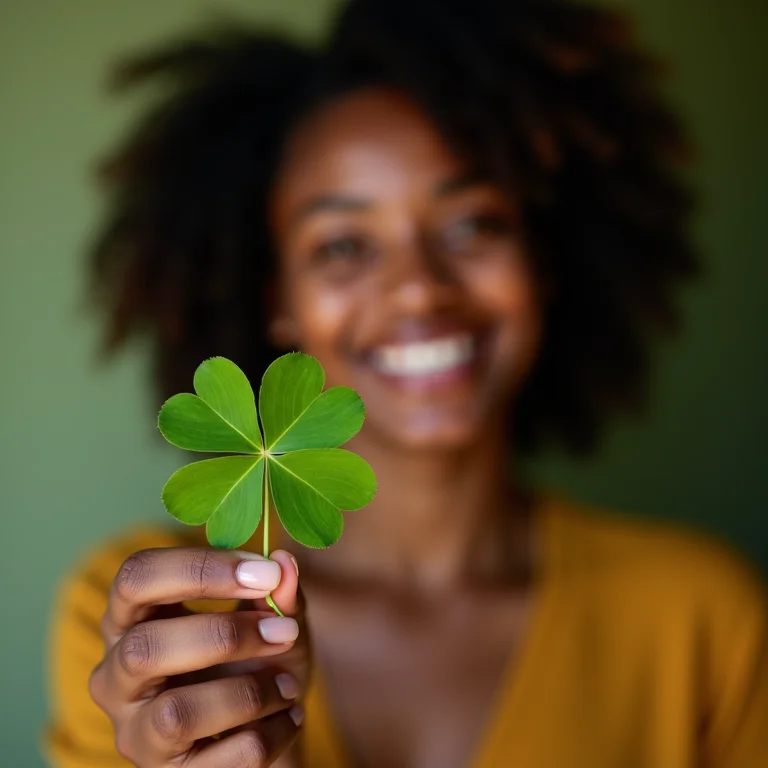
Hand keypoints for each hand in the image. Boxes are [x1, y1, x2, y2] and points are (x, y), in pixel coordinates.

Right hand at [89, 546, 308, 766]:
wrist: (261, 731)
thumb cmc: (254, 660)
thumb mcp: (272, 619)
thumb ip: (277, 591)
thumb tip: (284, 563)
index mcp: (133, 617)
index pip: (137, 577)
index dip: (199, 568)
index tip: (265, 572)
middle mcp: (116, 674)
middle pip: (144, 647)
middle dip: (226, 635)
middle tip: (285, 632)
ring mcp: (135, 732)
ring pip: (175, 714)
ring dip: (249, 694)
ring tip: (289, 685)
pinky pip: (215, 762)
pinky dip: (268, 735)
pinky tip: (289, 717)